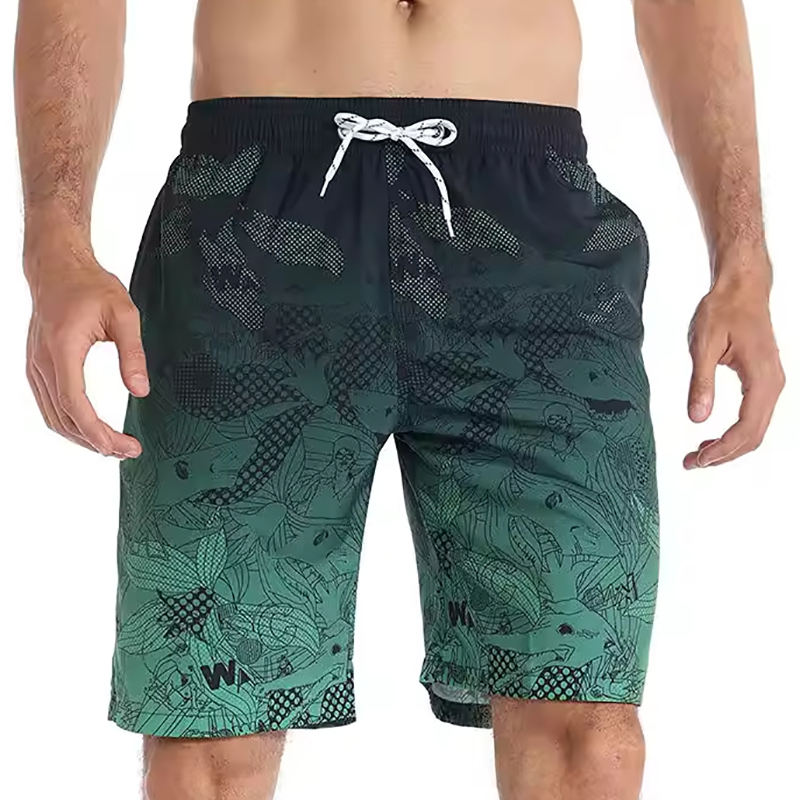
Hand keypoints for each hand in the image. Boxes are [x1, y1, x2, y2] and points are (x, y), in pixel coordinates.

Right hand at [25, 240, 148, 457]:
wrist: (59, 268)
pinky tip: (91, 430)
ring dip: (82, 437)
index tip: (120, 446)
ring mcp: (35, 366)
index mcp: (63, 349)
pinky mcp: (37, 367)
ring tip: (113, 446)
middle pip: (63, 418)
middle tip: (127, 450)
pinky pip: (49, 405)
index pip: (75, 404)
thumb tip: (140, 390)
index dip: (97, 432)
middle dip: (95, 441)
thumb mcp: (124, 315)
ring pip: (53, 417)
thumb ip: (133, 354)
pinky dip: (69, 423)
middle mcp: (43, 362)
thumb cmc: (90, 286)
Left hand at [685, 258, 784, 468]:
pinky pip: (754, 416)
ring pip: (756, 429)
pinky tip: (712, 436)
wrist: (742, 289)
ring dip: (729, 446)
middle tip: (692, 463)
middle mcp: (773, 384)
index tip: (698, 459)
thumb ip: (700, 383)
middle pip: (754, 436)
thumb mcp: (703, 345)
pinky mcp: (764, 381)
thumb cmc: (723, 310)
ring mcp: (771, 383)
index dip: (722, 449)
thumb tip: (697, 418)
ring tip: (698, 454)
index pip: (746, 428)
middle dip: (724, 455)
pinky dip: (735, 433)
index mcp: (761, 378)